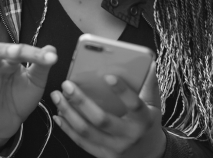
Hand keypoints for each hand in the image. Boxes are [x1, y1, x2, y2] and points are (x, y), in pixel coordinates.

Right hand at [0, 43, 56, 146]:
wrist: (13, 120)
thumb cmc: (22, 95)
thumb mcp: (36, 81)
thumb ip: (42, 65)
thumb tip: (52, 49)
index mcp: (8, 61)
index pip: (16, 49)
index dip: (32, 52)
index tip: (50, 58)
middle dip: (1, 49)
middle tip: (16, 53)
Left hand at [50, 63, 165, 157]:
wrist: (149, 154)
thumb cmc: (148, 124)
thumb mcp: (155, 106)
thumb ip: (149, 85)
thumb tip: (150, 64)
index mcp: (143, 120)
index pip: (134, 104)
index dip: (122, 91)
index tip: (107, 76)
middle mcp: (128, 135)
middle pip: (101, 119)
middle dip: (81, 101)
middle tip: (67, 85)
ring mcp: (114, 147)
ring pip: (86, 131)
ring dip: (69, 113)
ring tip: (57, 97)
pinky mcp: (102, 154)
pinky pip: (81, 141)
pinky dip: (68, 128)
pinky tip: (59, 115)